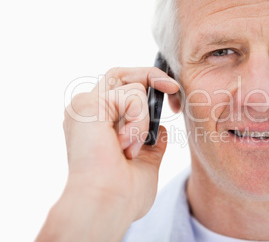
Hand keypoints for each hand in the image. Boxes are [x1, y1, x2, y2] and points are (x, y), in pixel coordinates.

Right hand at [36, 67, 179, 241]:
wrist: (109, 204)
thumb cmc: (124, 192)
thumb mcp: (146, 162)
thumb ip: (151, 142)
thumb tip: (160, 128)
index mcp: (97, 124)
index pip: (120, 87)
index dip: (147, 83)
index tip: (173, 94)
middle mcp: (87, 111)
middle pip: (121, 73)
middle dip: (152, 76)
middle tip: (174, 90)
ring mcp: (85, 106)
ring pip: (131, 85)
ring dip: (144, 118)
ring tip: (131, 147)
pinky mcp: (88, 105)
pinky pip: (131, 96)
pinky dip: (139, 121)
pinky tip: (126, 144)